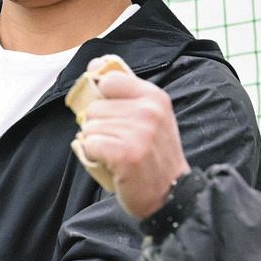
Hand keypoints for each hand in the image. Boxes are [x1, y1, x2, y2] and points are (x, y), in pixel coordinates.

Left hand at [77, 63, 190, 218]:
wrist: (171, 194)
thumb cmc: (154, 156)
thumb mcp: (150, 117)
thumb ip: (125, 93)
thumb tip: (94, 66)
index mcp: (154, 97)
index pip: (109, 79)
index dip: (102, 97)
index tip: (111, 114)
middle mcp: (148, 111)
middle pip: (94, 107)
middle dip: (99, 127)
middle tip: (120, 143)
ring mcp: (138, 132)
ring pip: (89, 127)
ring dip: (97, 143)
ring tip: (118, 154)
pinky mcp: (125, 154)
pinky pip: (89, 144)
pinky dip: (94, 156)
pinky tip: (112, 164)